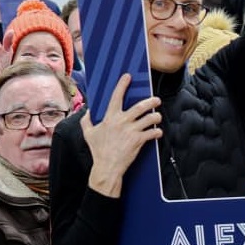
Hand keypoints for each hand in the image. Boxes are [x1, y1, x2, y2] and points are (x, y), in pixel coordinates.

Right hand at [82, 74, 163, 196]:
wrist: (107, 168)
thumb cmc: (98, 151)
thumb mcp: (88, 134)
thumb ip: (86, 121)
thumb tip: (87, 111)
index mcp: (110, 117)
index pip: (116, 97)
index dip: (122, 85)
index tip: (128, 76)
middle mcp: (122, 122)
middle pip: (140, 106)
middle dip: (151, 101)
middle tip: (156, 99)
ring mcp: (131, 131)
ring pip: (149, 119)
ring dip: (156, 116)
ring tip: (158, 116)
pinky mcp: (138, 141)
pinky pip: (152, 133)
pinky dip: (157, 132)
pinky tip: (157, 132)